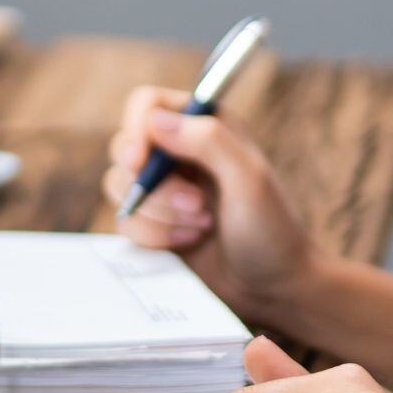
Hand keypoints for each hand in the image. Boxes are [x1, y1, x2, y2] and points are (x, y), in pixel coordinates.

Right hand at [104, 86, 328, 324]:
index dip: (136, 129)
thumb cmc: (271, 229)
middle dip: (154, 186)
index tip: (140, 162)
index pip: (147, 104)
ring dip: (158, 214)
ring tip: (202, 225)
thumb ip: (208, 141)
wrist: (273, 287)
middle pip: (125, 148)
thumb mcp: (249, 179)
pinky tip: (189, 241)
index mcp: (204, 125)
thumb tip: (154, 120)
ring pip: (119, 187)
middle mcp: (178, 152)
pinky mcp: (152, 223)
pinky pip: (125, 221)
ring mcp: (162, 189)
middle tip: (196, 205)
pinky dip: (153, 236)